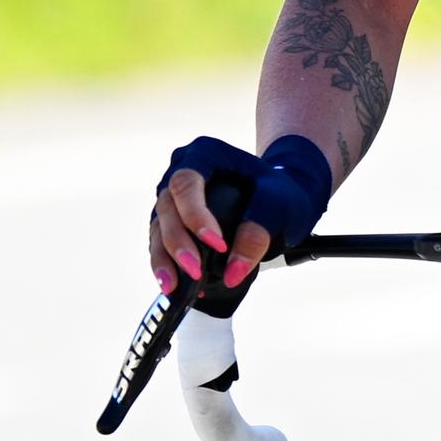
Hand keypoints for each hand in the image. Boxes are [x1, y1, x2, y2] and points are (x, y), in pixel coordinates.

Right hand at [149, 135, 331, 295]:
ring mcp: (174, 196)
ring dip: (164, 258)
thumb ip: (259, 232)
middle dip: (178, 242)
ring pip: (158, 226)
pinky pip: (160, 242)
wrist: (282, 197)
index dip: (195, 215)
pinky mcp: (171, 221)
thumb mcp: (281, 205)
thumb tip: (232, 273)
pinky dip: (166, 264)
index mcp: (206, 153)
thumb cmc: (282, 192)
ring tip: (174, 287)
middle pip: (167, 206)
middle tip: (195, 272)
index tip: (218, 245)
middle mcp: (182, 171)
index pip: (188, 183)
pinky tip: (175, 286)